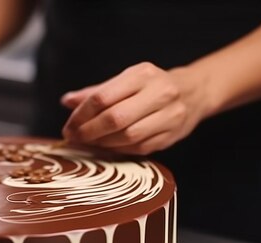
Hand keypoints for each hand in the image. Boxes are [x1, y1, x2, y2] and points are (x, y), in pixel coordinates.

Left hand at [61, 62, 207, 155]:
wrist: (193, 93)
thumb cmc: (150, 87)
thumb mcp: (125, 81)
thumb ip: (95, 92)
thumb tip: (66, 101)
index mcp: (142, 74)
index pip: (103, 97)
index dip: (81, 115)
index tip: (68, 126)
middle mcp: (159, 93)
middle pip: (115, 118)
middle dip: (89, 131)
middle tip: (74, 137)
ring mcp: (169, 115)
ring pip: (127, 136)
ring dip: (102, 143)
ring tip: (89, 142)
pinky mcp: (171, 136)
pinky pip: (138, 148)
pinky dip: (118, 149)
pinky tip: (107, 147)